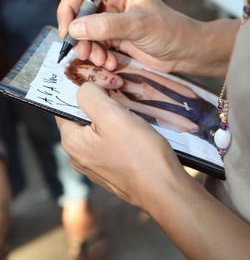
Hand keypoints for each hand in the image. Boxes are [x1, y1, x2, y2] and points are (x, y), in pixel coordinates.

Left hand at [56, 83, 182, 209]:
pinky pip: (111, 144)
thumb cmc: (138, 151)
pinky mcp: (113, 171)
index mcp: (72, 142)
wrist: (164, 188)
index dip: (81, 91)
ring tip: (131, 112)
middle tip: (119, 94)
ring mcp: (97, 166)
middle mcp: (79, 156)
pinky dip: (121, 133)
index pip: (64, 107)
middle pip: (83, 118)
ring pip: (99, 130)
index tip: (100, 83)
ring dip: (113, 118)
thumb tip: (85, 87)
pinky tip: (136, 130)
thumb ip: (90, 96)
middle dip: (100, 104)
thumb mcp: (111, 114)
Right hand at [57, 0, 200, 72]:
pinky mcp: (114, 37)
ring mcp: (111, 20)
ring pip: (86, 34)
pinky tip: (111, 63)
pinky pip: (96, 46)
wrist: (185, 52)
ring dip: (90, 49)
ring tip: (102, 61)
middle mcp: (111, 0)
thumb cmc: (168, 31)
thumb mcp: (138, 25)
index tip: (66, 31)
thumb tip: (74, 28)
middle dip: (80, 36)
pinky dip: (99, 56)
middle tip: (83, 53)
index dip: (69, 10)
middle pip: (80, 15)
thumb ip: (106, 26)